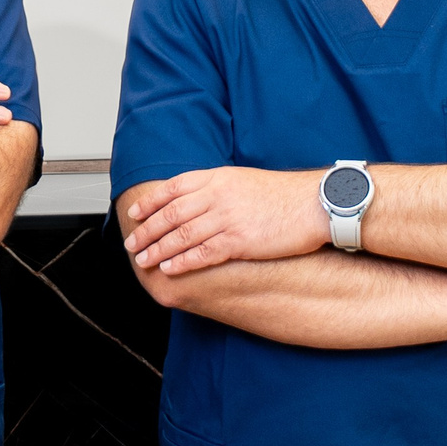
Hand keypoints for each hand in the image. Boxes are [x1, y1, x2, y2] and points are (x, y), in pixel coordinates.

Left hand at [121, 167, 327, 274]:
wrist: (315, 203)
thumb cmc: (284, 194)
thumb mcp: (244, 180)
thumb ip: (217, 187)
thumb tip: (195, 198)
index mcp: (217, 177)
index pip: (173, 188)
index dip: (149, 202)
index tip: (134, 214)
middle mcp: (217, 195)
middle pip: (170, 213)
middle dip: (146, 230)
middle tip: (131, 244)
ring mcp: (227, 217)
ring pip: (181, 235)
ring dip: (158, 249)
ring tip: (143, 260)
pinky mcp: (240, 240)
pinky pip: (202, 253)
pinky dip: (182, 262)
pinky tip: (170, 269)